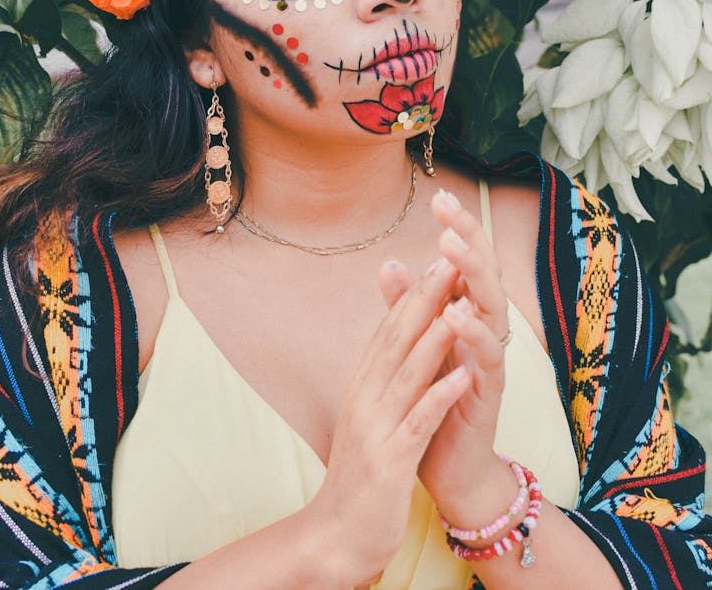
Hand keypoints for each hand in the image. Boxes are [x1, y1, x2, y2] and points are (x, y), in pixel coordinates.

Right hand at [305, 255, 470, 587]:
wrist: (334, 538)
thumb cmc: (359, 477)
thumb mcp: (370, 418)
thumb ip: (384, 379)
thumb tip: (396, 341)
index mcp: (362, 387)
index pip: (389, 332)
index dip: (414, 296)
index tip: (438, 260)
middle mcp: (364, 399)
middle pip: (396, 340)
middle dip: (424, 299)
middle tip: (448, 258)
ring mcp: (375, 430)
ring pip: (407, 373)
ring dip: (434, 335)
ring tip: (459, 301)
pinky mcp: (389, 463)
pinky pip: (419, 423)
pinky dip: (441, 395)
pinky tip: (464, 373)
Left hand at [378, 188, 511, 526]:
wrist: (447, 467)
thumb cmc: (434, 401)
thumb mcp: (415, 347)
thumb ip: (407, 308)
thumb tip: (390, 263)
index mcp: (466, 314)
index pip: (465, 263)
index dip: (457, 229)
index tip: (438, 196)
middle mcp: (484, 330)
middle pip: (485, 273)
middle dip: (469, 238)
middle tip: (447, 209)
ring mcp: (490, 359)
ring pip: (492, 307)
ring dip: (472, 275)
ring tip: (451, 246)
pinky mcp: (490, 392)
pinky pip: (489, 357)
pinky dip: (474, 334)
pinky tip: (458, 314)